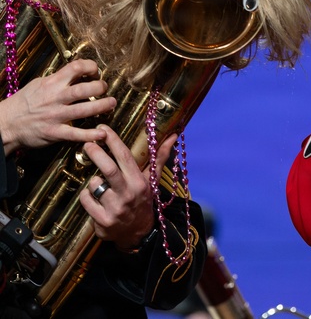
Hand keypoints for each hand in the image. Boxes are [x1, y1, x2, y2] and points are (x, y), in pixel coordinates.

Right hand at [0, 60, 115, 154]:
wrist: (5, 124)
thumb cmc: (22, 103)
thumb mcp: (38, 84)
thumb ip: (57, 80)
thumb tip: (76, 73)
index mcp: (51, 83)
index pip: (75, 68)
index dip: (91, 67)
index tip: (96, 72)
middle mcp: (55, 98)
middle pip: (84, 89)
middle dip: (100, 87)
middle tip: (105, 89)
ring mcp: (55, 116)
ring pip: (84, 110)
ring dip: (102, 107)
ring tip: (111, 104)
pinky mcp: (54, 132)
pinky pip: (75, 134)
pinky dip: (90, 134)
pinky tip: (102, 133)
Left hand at [78, 127, 176, 250]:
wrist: (137, 233)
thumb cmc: (143, 200)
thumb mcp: (152, 179)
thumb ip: (159, 156)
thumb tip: (174, 135)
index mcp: (140, 181)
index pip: (125, 157)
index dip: (113, 141)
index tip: (103, 129)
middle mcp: (129, 194)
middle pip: (108, 169)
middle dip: (96, 153)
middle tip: (87, 143)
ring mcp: (115, 208)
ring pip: (95, 185)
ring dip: (92, 181)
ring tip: (97, 182)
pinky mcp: (102, 221)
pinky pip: (86, 200)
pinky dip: (86, 195)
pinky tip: (93, 197)